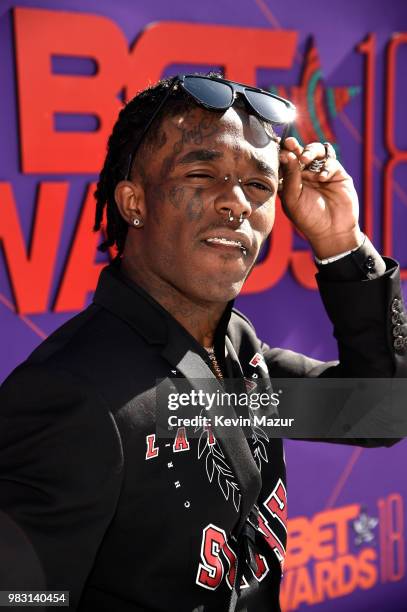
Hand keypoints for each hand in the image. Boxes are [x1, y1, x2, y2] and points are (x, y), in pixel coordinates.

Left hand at [278, 137, 362, 258]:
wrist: (332, 231)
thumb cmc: (308, 219)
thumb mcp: (293, 199)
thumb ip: (290, 177)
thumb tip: (287, 154)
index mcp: (290, 181)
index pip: (284, 161)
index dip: (281, 152)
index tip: (279, 148)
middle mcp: (304, 174)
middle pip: (299, 152)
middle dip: (294, 146)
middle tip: (290, 144)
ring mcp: (321, 172)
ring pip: (316, 151)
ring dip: (310, 151)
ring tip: (305, 159)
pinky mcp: (337, 174)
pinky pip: (331, 161)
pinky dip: (326, 167)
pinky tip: (322, 178)